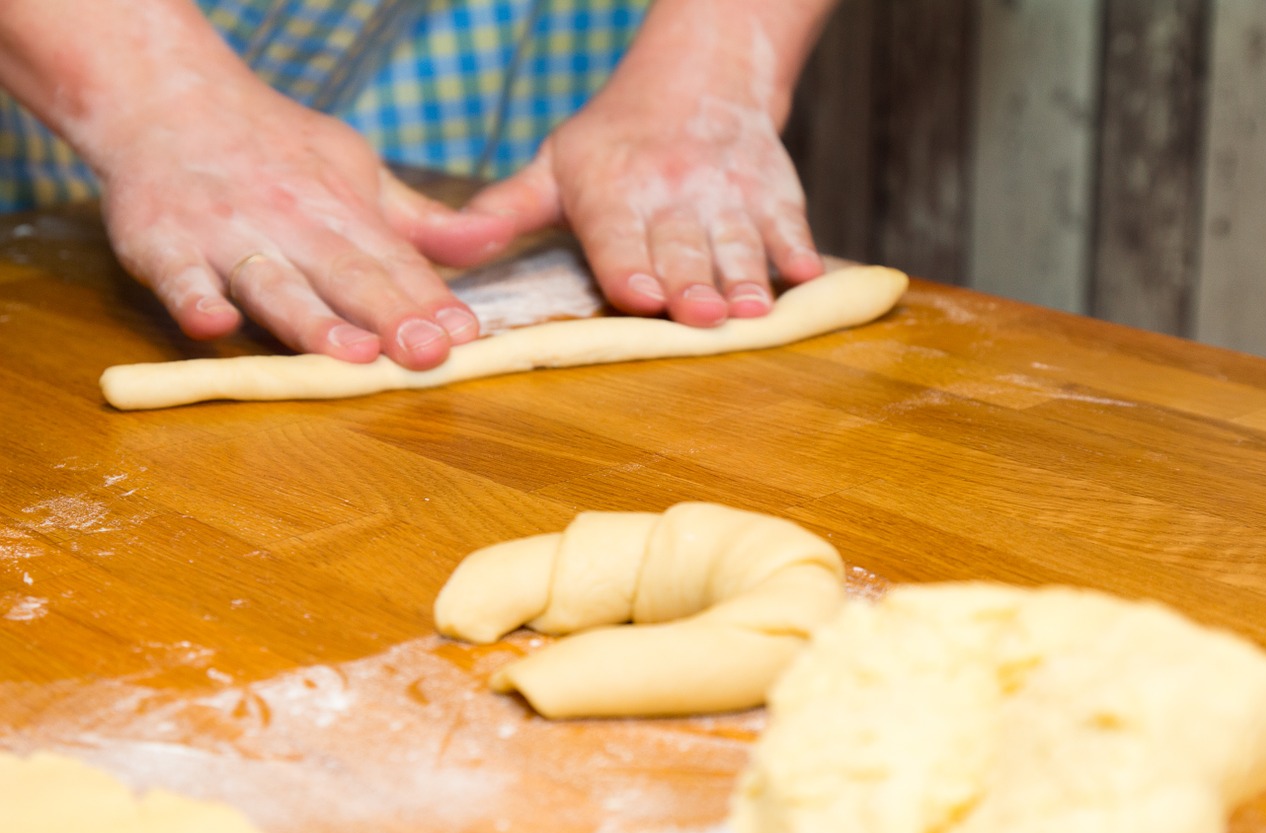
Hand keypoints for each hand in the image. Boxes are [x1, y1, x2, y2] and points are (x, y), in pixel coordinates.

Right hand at [96, 80, 512, 368]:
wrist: (166, 95)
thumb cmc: (274, 148)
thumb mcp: (358, 172)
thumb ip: (421, 223)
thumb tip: (494, 242)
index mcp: (341, 210)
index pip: (395, 261)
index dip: (430, 299)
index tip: (465, 334)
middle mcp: (291, 222)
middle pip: (347, 275)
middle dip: (390, 315)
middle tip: (427, 353)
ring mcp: (227, 235)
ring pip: (276, 285)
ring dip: (313, 322)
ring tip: (352, 354)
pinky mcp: (163, 245)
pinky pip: (180, 277)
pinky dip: (194, 300)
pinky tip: (214, 324)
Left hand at [463, 89, 823, 327]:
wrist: (700, 75)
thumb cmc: (615, 139)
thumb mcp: (553, 164)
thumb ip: (506, 208)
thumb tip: (451, 244)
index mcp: (610, 191)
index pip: (617, 235)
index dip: (628, 266)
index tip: (639, 295)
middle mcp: (670, 191)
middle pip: (680, 247)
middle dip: (690, 283)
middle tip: (699, 316)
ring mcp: (726, 192)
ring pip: (736, 240)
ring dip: (744, 276)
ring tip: (750, 310)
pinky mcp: (773, 191)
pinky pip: (788, 220)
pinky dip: (798, 246)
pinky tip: (806, 274)